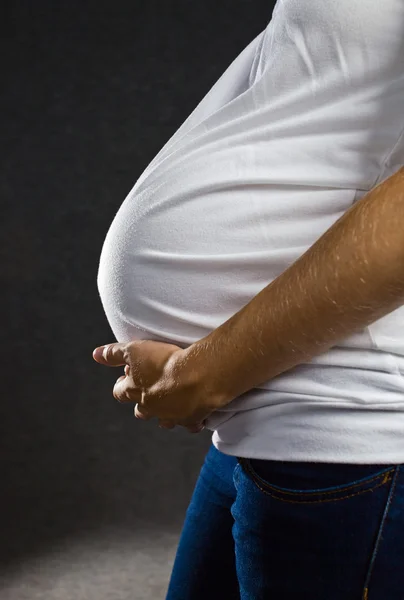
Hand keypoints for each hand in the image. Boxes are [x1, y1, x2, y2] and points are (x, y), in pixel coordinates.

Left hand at [92, 340, 220, 432]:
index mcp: (134, 391)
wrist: (196, 377)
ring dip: (165, 414)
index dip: (121, 386)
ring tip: (171, 404)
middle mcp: (150, 407)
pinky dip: (192, 421)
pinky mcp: (190, 420)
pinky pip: (190, 425)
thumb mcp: (134, 350)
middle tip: (148, 393)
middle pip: (141, 411)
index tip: (124, 380)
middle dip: (142, 403)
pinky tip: (196, 414)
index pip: (120, 392)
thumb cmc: (164, 361)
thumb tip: (96, 354)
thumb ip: (114, 353)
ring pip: (164, 421)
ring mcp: (170, 416)